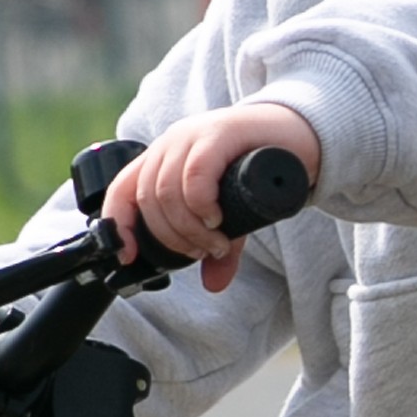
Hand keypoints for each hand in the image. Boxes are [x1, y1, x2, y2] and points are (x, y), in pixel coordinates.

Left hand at [103, 100, 320, 292]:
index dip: (118, 225)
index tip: (129, 256)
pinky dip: (202, 207)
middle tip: (201, 253)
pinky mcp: (218, 133)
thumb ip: (221, 247)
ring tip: (215, 243)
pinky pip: (195, 176)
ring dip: (189, 229)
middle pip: (149, 200)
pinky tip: (217, 221)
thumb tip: (214, 284)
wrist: (298, 132)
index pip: (121, 190)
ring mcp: (192, 136)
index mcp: (163, 158)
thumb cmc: (260, 167)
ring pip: (168, 192)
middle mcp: (171, 143)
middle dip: (172, 238)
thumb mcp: (234, 213)